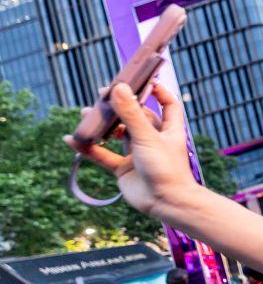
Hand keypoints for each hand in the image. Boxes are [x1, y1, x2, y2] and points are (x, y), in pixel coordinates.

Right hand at [63, 82, 197, 216]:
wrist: (166, 203)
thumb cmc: (165, 168)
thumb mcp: (147, 137)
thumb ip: (131, 114)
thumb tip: (118, 88)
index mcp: (169, 130)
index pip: (168, 105)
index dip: (159, 92)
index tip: (144, 81)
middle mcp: (154, 140)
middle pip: (136, 117)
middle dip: (120, 106)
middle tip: (101, 95)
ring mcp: (138, 154)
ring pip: (117, 134)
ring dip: (102, 125)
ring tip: (86, 114)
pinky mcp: (124, 169)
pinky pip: (103, 155)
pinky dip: (89, 148)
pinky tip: (72, 139)